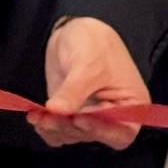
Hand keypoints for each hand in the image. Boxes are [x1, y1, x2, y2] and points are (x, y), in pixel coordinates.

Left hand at [29, 16, 147, 148]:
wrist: (74, 31)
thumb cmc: (94, 43)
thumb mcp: (88, 65)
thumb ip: (74, 91)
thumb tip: (57, 112)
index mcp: (131, 106)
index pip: (121, 133)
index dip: (101, 131)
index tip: (79, 118)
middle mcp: (112, 117)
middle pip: (93, 136)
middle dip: (70, 127)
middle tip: (50, 116)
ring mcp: (89, 117)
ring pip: (73, 135)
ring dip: (55, 128)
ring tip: (38, 115)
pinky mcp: (69, 114)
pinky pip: (59, 131)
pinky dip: (47, 127)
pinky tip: (36, 116)